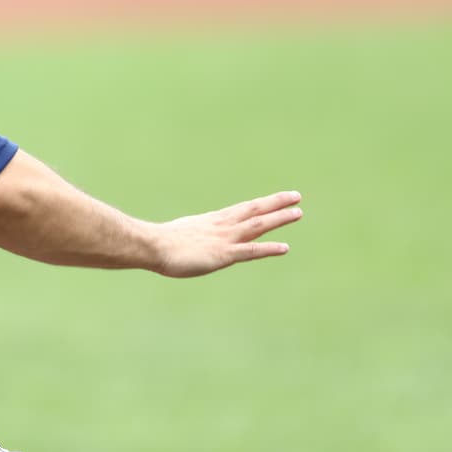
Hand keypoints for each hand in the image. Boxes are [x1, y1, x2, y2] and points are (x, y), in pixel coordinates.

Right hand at [152, 191, 301, 277]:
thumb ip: (187, 239)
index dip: (261, 204)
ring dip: (278, 218)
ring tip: (298, 213)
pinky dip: (269, 248)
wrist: (152, 246)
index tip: (276, 200)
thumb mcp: (177, 237)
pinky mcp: (223, 254)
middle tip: (296, 196)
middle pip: (254, 211)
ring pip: (257, 225)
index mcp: (211, 221)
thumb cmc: (158, 243)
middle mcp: (221, 226)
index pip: (242, 210)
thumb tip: (181, 241)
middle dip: (276, 203)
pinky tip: (285, 247)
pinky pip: (251, 250)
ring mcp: (224, 239)